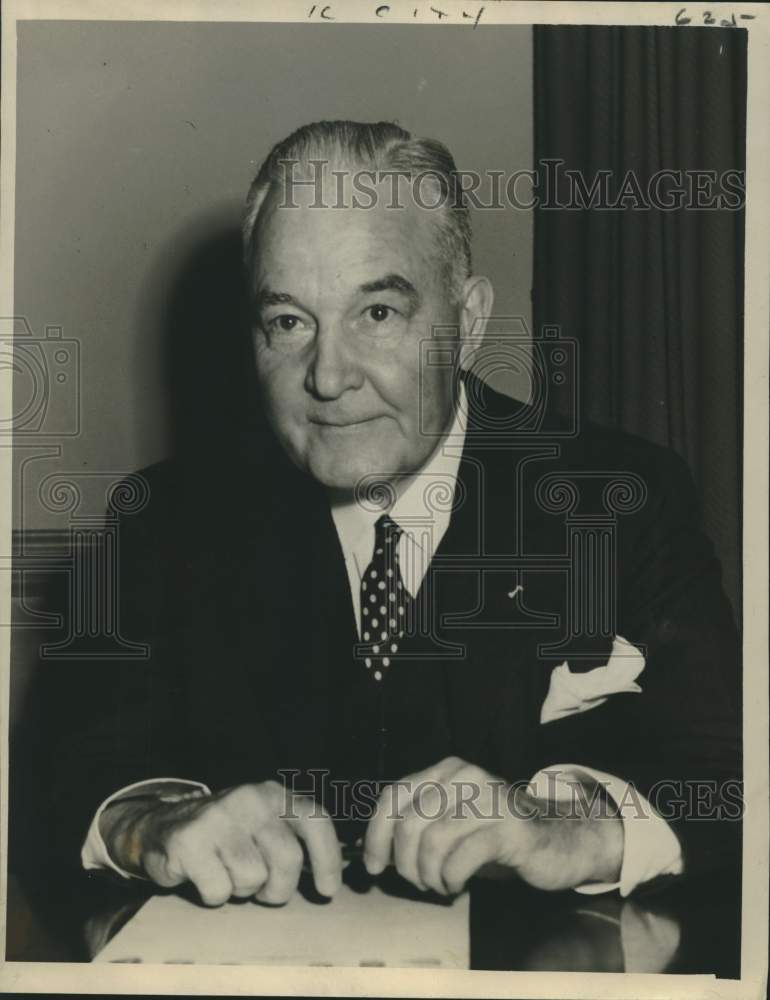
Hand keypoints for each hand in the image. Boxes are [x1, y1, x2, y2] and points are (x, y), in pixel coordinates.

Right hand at [100, 781, 341, 905]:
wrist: (161, 826)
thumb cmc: (226, 834)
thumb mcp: (263, 824)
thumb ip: (293, 839)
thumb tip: (329, 879)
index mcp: (274, 794)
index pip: (315, 821)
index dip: (327, 858)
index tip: (327, 891)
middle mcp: (251, 799)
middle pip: (288, 860)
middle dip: (278, 888)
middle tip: (262, 889)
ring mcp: (220, 817)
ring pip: (253, 879)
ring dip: (242, 890)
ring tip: (227, 873)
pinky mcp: (190, 841)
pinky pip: (219, 891)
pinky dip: (213, 895)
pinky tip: (203, 876)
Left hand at [363, 757, 622, 894]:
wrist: (556, 841)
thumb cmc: (494, 837)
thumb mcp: (451, 825)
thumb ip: (415, 828)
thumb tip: (370, 851)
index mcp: (446, 770)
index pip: (394, 796)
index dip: (377, 835)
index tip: (374, 868)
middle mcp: (465, 775)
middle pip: (409, 823)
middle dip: (404, 864)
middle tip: (418, 883)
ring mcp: (488, 799)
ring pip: (432, 842)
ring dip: (428, 876)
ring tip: (440, 885)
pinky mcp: (509, 828)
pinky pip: (461, 858)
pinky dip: (450, 880)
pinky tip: (457, 886)